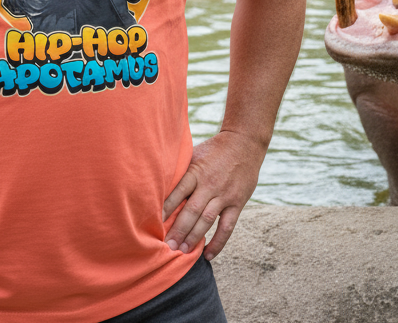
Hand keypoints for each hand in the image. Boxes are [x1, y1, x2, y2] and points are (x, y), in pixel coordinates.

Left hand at [162, 130, 266, 261]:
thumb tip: (159, 186)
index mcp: (196, 171)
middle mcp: (210, 183)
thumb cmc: (214, 149)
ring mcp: (225, 194)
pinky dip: (218, 242)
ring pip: (207, 220)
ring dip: (194, 238)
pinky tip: (208, 255)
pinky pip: (227, 227)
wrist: (244, 142)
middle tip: (167, 247)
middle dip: (178, 230)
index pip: (178, 192)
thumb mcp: (195, 155)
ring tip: (182, 252)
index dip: (166, 209)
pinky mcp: (237, 202)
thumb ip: (182, 171)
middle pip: (191, 210)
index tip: (154, 224)